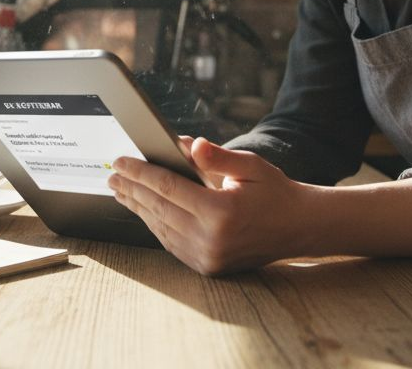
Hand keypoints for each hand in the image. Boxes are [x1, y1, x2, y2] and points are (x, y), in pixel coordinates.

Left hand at [108, 137, 311, 275]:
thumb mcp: (250, 165)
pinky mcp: (208, 267)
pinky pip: (171, 243)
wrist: (299, 228)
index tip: (121, 161)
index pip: (168, 188)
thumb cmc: (275, 192)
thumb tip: (186, 144)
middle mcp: (211, 239)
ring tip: (121, 191)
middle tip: (112, 174)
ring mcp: (208, 257)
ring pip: (160, 228)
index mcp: (221, 212)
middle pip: (158, 209)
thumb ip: (216, 157)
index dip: (141, 173)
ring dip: (138, 208)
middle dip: (132, 189)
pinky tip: (145, 211)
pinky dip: (155, 225)